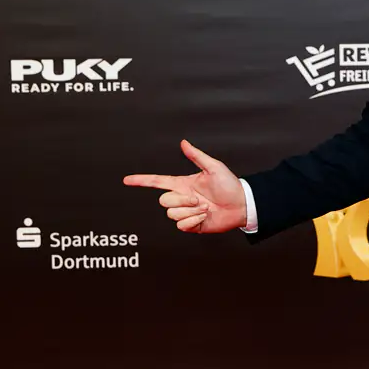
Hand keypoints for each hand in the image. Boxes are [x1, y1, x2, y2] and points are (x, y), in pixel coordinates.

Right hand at [123, 139, 246, 233]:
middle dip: (181, 200)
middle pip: (163, 201)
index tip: (127, 180)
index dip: (142, 181)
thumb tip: (184, 142)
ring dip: (191, 211)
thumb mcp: (213, 168)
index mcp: (183, 184)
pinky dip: (194, 221)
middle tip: (199, 200)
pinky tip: (205, 217)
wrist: (241, 205)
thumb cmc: (230, 185)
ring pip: (172, 214)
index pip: (158, 182)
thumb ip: (196, 156)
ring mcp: (186, 212)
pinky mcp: (191, 225)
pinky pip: (181, 225)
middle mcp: (182, 198)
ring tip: (205, 208)